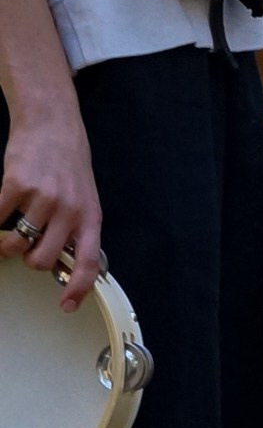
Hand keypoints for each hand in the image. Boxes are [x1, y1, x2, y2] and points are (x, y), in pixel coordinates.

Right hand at [0, 97, 104, 309]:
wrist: (51, 121)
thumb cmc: (67, 161)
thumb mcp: (83, 196)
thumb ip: (74, 228)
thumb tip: (61, 263)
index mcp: (89, 214)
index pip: (88, 261)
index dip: (77, 288)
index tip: (66, 305)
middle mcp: (69, 209)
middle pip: (41, 260)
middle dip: (29, 259)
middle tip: (28, 242)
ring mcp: (43, 198)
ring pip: (16, 245)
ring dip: (7, 242)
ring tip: (13, 224)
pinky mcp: (16, 186)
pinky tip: (3, 206)